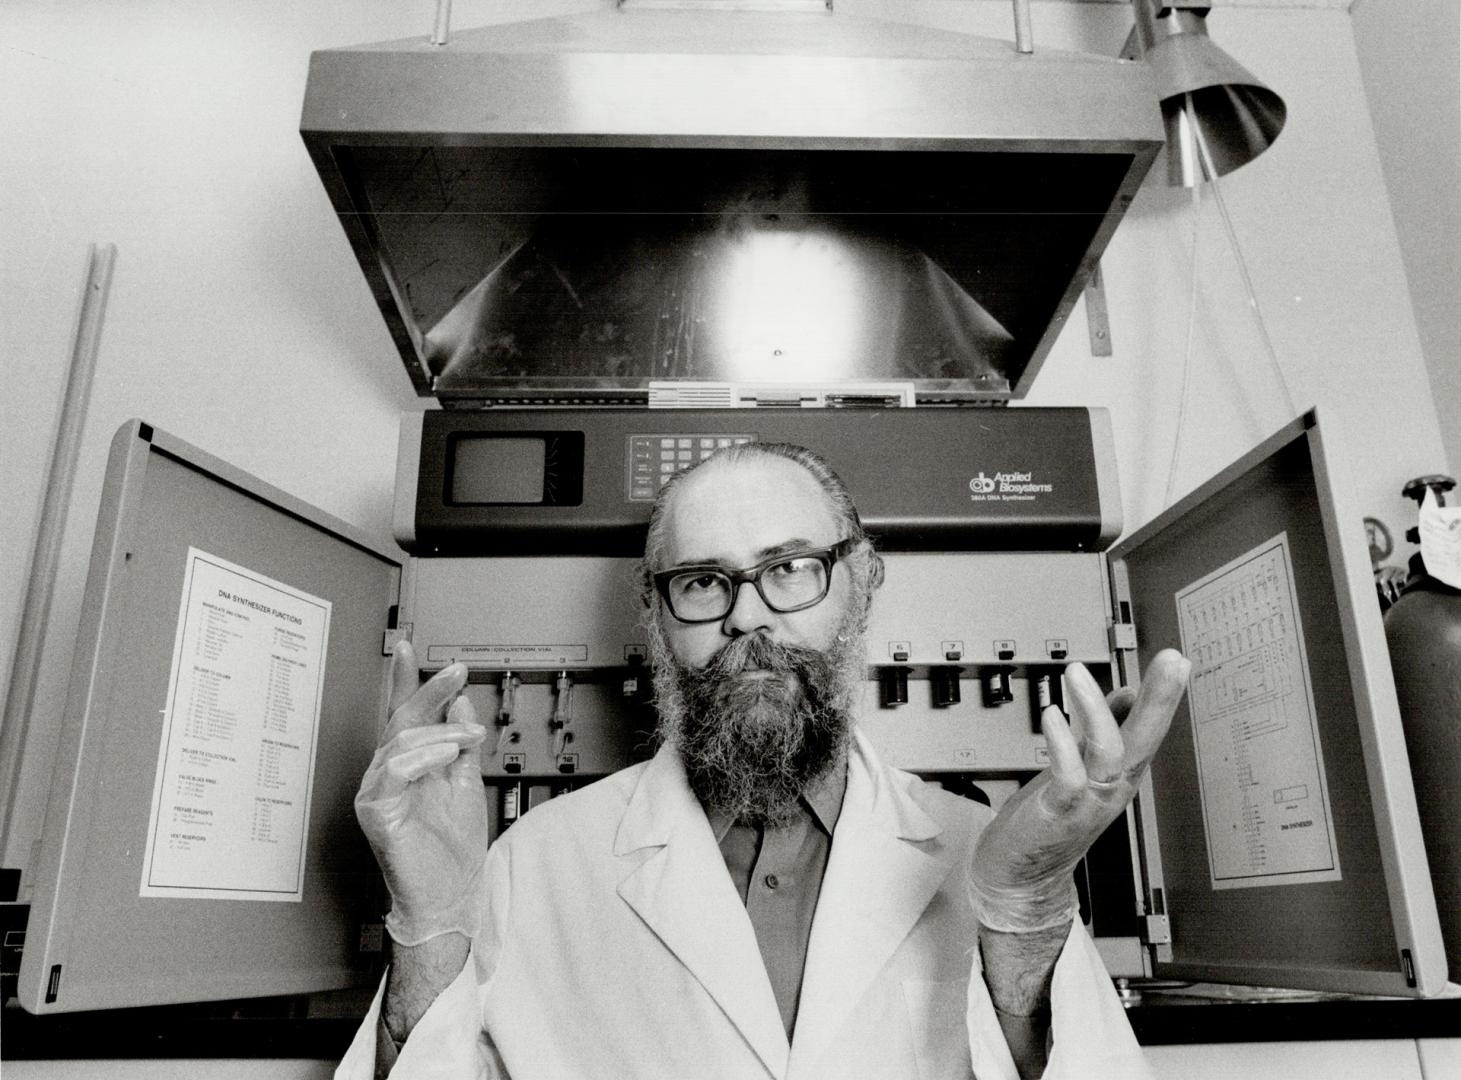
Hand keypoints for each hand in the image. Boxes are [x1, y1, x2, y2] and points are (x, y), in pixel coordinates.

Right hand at [355, 641, 489, 945]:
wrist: (449, 896)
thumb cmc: (452, 853)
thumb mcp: (467, 784)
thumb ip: (461, 744)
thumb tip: (461, 703)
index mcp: (409, 766)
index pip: (404, 715)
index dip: (405, 680)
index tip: (408, 648)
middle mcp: (389, 774)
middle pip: (401, 718)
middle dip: (429, 690)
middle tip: (456, 671)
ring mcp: (378, 791)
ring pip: (400, 739)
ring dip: (441, 730)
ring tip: (471, 735)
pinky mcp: (375, 810)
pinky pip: (393, 770)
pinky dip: (422, 756)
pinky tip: (446, 754)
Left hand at [968, 649, 1190, 932]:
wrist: (1023, 875)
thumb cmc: (1051, 818)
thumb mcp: (1082, 763)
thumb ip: (1101, 727)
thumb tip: (1125, 692)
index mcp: (1120, 772)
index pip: (1149, 728)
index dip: (1164, 695)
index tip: (1176, 660)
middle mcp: (1112, 784)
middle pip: (1145, 739)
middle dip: (1161, 699)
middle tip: (1174, 662)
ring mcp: (1089, 799)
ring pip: (1109, 751)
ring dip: (1094, 710)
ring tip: (1078, 673)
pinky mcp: (1060, 811)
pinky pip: (1069, 776)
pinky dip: (1061, 744)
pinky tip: (1051, 716)